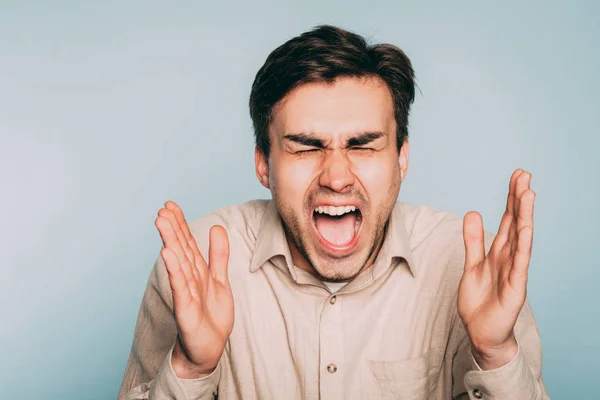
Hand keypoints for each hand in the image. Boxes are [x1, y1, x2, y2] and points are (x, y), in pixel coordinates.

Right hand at [155, 201, 233, 377]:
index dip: (180, 223)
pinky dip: (175, 270)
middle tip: (163, 208)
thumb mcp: (219, 280)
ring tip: (162, 221)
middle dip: (172, 228)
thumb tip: (217, 227)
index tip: (170, 205)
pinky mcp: (186, 309)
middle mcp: (188, 279)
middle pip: (180, 249)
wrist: (208, 350)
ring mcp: (186, 293)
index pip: (187, 242)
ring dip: (170, 241)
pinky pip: (181, 287)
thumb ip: (218, 255)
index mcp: (197, 271)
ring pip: (179, 262)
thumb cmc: (211, 316)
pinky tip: (167, 254)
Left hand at [457, 169, 534, 369]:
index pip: (508, 219)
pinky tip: (526, 228)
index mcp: (499, 251)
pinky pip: (520, 262)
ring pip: (521, 238)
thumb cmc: (480, 301)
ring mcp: (514, 271)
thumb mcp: (472, 265)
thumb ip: (473, 241)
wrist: (481, 332)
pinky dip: (523, 244)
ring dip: (525, 215)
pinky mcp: (515, 287)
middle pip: (516, 223)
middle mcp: (510, 257)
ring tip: (528, 193)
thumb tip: (474, 212)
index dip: (511, 198)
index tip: (516, 176)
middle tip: (524, 174)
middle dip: (519, 199)